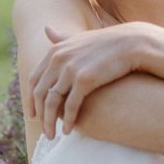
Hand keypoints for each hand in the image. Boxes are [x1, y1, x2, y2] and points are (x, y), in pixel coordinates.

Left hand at [28, 22, 145, 138]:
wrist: (131, 44)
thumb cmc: (107, 42)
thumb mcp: (80, 38)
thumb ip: (61, 38)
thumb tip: (45, 28)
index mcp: (55, 50)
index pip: (34, 79)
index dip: (31, 98)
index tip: (33, 113)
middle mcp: (58, 59)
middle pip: (40, 92)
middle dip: (39, 114)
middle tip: (42, 129)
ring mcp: (70, 69)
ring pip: (52, 102)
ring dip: (50, 122)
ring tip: (52, 135)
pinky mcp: (84, 80)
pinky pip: (70, 106)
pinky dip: (67, 120)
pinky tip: (68, 131)